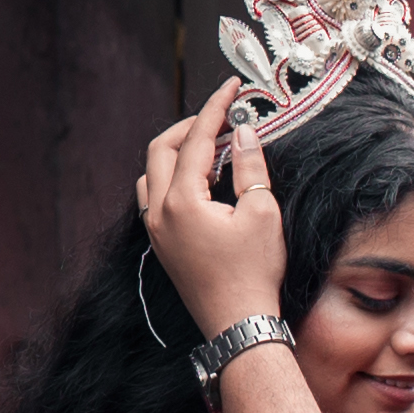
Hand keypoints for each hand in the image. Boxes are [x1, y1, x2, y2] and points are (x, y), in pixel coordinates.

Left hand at [136, 82, 285, 337]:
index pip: (195, 140)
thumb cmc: (254, 272)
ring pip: (152, 173)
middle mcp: (158, 213)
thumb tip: (242, 131)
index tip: (232, 88)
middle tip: (222, 117)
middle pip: (161, 150)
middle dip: (190, 126)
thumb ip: (249, 165)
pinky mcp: (161, 244)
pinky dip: (172, 177)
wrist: (239, 324)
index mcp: (181, 202)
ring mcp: (155, 230)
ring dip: (177, 152)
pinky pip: (154, 196)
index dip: (215, 109)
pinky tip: (201, 180)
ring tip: (212, 148)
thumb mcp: (262, 212)